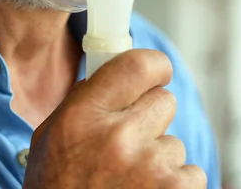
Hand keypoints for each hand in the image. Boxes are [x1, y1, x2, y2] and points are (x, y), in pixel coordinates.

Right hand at [23, 49, 206, 187]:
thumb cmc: (55, 188)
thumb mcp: (49, 136)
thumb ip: (81, 100)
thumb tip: (112, 74)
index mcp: (85, 115)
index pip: (139, 65)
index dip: (154, 66)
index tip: (154, 74)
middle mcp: (120, 137)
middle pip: (165, 100)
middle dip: (151, 116)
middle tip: (130, 138)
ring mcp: (151, 169)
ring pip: (175, 141)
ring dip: (159, 156)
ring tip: (131, 178)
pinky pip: (191, 173)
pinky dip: (174, 184)